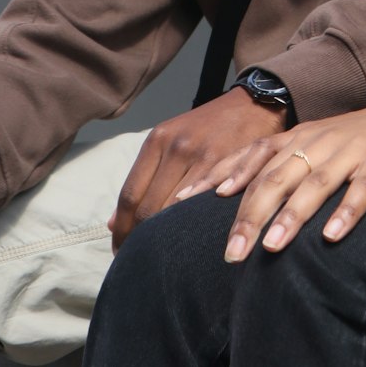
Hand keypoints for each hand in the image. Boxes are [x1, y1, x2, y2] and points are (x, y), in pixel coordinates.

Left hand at [108, 88, 285, 249]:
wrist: (252, 105)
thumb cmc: (209, 128)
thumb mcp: (172, 140)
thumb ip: (144, 178)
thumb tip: (113, 223)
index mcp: (157, 140)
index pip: (129, 196)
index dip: (122, 229)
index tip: (121, 250)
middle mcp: (176, 147)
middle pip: (148, 208)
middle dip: (139, 240)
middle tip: (140, 261)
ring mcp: (202, 156)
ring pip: (173, 212)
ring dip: (164, 239)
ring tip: (162, 258)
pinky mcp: (228, 166)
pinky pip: (202, 206)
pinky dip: (192, 228)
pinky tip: (191, 242)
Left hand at [203, 99, 365, 263]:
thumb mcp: (324, 146)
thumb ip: (289, 166)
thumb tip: (244, 201)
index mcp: (303, 135)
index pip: (251, 158)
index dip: (218, 180)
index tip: (183, 206)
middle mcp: (321, 139)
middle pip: (277, 176)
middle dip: (250, 214)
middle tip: (229, 254)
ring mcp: (353, 148)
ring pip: (316, 182)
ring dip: (292, 215)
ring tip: (270, 247)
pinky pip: (364, 187)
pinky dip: (347, 211)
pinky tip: (334, 237)